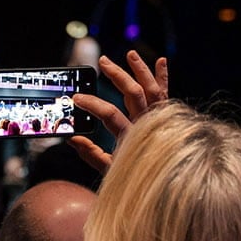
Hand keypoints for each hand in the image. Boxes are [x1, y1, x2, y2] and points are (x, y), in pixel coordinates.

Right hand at [69, 50, 168, 172]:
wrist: (166, 186)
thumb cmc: (136, 179)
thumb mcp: (110, 170)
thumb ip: (91, 154)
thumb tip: (72, 138)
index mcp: (130, 138)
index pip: (110, 114)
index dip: (92, 104)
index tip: (77, 98)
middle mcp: (148, 125)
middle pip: (134, 94)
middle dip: (118, 75)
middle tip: (104, 62)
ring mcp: (160, 120)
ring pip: (152, 90)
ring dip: (141, 70)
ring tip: (131, 54)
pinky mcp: (168, 118)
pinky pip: (166, 95)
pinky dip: (164, 78)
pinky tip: (162, 61)